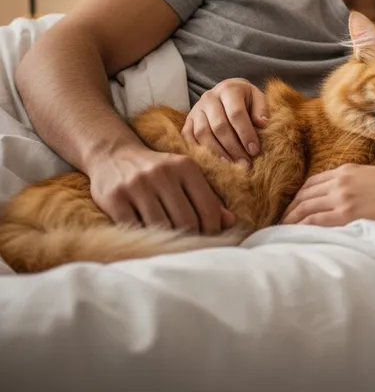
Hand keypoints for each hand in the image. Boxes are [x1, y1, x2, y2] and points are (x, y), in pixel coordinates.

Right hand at [87, 144, 236, 233]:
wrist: (113, 154)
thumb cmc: (157, 170)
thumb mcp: (184, 175)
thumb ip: (207, 197)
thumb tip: (231, 222)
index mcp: (185, 166)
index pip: (207, 207)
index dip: (213, 230)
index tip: (212, 241)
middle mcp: (162, 173)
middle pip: (186, 221)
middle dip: (192, 239)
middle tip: (193, 249)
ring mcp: (137, 185)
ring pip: (162, 227)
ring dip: (168, 242)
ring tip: (172, 248)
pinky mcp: (115, 198)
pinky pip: (134, 229)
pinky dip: (143, 239)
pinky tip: (148, 241)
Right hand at [182, 78, 267, 163]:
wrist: (226, 91)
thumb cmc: (246, 99)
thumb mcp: (257, 98)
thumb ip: (261, 109)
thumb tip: (262, 124)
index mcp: (229, 89)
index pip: (236, 114)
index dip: (246, 133)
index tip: (254, 150)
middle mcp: (209, 98)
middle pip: (219, 126)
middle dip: (233, 148)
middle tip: (245, 164)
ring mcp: (196, 109)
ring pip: (203, 134)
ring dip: (217, 153)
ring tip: (230, 167)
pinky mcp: (188, 120)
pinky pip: (188, 137)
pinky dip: (198, 151)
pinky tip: (211, 163)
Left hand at [280, 164, 374, 228]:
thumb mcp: (374, 177)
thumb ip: (355, 182)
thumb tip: (343, 195)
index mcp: (348, 170)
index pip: (313, 182)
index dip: (300, 195)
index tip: (294, 206)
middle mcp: (340, 182)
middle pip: (305, 195)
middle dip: (291, 208)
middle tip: (282, 221)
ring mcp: (342, 198)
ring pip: (306, 208)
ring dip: (292, 219)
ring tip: (283, 231)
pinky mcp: (346, 215)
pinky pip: (315, 222)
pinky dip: (302, 228)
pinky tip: (295, 235)